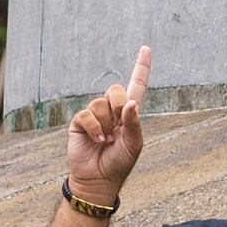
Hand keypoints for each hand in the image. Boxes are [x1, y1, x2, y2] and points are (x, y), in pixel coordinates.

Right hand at [67, 44, 150, 196]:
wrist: (98, 179)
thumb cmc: (120, 162)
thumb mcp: (134, 144)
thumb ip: (134, 124)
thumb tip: (131, 103)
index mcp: (130, 114)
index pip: (137, 85)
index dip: (141, 67)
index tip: (146, 48)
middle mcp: (113, 110)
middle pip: (117, 90)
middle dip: (120, 107)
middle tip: (118, 129)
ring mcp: (96, 115)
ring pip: (101, 103)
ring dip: (106, 124)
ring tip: (106, 140)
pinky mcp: (80, 122)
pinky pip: (87, 114)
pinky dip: (94, 128)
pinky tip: (97, 141)